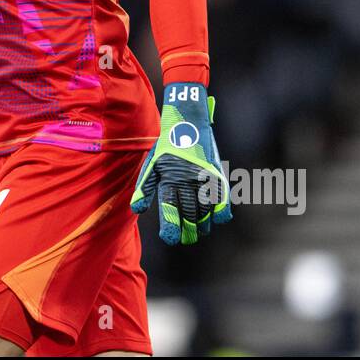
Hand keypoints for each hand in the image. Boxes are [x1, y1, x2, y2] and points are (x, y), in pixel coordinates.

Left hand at [130, 82, 231, 244]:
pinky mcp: (216, 172)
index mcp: (168, 176)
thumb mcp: (152, 163)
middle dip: (188, 230)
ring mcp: (203, 176)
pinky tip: (218, 219)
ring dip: (203, 223)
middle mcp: (186, 178)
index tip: (171, 239)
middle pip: (189, 212)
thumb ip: (145, 188)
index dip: (171, 225)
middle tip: (186, 239)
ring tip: (200, 231)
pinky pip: (222, 197)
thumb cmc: (167, 146)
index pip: (169, 207)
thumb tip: (137, 209)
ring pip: (206, 209)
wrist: (187, 120)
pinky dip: (222, 211)